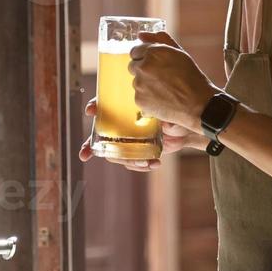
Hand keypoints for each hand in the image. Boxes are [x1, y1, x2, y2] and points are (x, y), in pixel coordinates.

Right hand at [79, 98, 206, 172]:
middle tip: (85, 153)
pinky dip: (140, 165)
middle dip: (91, 146)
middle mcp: (125, 124)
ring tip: (143, 163)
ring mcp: (130, 139)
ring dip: (125, 160)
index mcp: (128, 109)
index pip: (107, 105)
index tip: (90, 110)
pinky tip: (153, 164)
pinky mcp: (138, 150)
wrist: (186, 128)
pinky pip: (132, 161)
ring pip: (116, 152)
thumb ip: (170, 119)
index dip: (95, 107)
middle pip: (103, 135)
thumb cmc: (177, 112)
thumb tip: (166, 127)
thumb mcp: (173, 111)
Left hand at [128, 30, 214, 132]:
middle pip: (132, 66)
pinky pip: (139, 97)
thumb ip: (159, 40)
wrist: (197, 104)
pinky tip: (162, 99)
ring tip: (164, 89)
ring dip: (145, 84)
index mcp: (152, 52)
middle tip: (160, 78)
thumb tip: (140, 34)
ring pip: (136, 82)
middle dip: (143, 70)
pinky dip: (147, 98)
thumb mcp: (178, 53)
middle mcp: (143, 67)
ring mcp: (139, 85)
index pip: (135, 51)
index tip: (154, 65)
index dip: (144, 57)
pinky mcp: (139, 100)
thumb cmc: (190, 77)